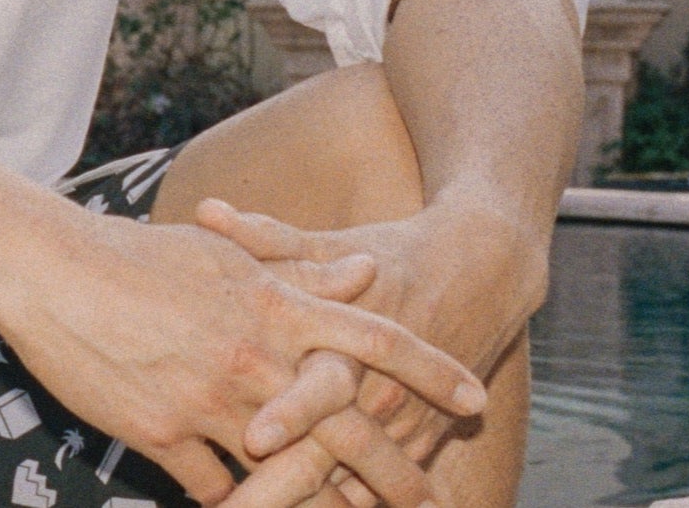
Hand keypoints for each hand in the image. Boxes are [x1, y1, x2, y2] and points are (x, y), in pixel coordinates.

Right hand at [0, 205, 487, 505]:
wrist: (51, 268)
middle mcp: (254, 355)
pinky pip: (218, 490)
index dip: (427, 369)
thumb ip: (302, 269)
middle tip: (434, 501)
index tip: (474, 398)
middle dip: (397, 470)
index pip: (371, 337)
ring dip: (330, 507)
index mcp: (274, 305)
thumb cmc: (138, 255)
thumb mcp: (228, 256)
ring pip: (289, 471)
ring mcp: (210, 399)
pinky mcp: (161, 434)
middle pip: (346, 422)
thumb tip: (366, 271)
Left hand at [197, 198, 540, 507]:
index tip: (252, 438)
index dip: (290, 412)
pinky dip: (346, 507)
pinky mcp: (420, 441)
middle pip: (332, 453)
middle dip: (281, 489)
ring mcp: (403, 422)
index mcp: (351, 336)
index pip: (322, 383)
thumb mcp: (330, 242)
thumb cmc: (391, 253)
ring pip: (355, 485)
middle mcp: (380, 388)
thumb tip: (207, 210)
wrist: (480, 273)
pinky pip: (380, 492)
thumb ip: (266, 237)